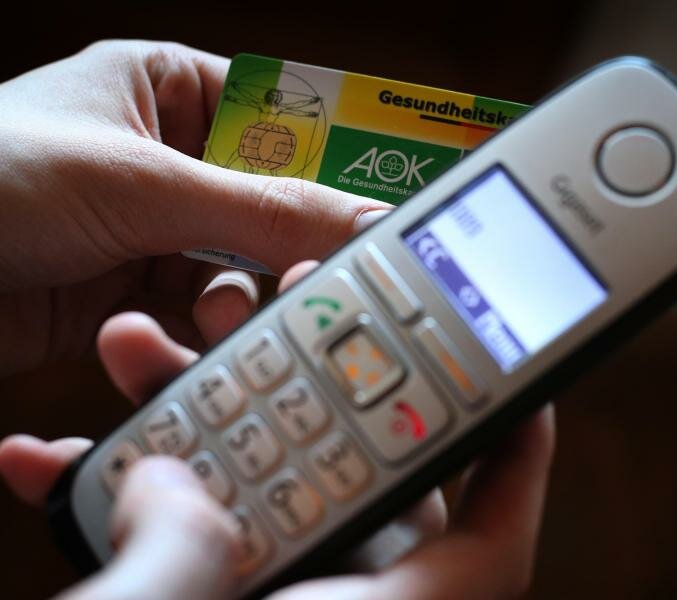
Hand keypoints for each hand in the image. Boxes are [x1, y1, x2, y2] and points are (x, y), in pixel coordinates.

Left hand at [0, 40, 389, 376]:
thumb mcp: (137, 184)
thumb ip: (258, 208)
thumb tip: (359, 221)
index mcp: (162, 91)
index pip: (276, 117)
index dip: (327, 159)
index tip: (372, 204)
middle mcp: (161, 158)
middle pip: (264, 200)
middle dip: (281, 243)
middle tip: (304, 275)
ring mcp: (147, 228)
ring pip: (237, 262)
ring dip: (240, 293)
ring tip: (223, 313)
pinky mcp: (130, 291)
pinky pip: (198, 307)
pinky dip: (205, 326)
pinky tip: (194, 334)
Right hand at [0, 261, 554, 599]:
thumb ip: (194, 558)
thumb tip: (160, 480)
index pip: (490, 542)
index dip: (518, 460)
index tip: (523, 385)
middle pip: (352, 473)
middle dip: (308, 380)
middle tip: (273, 303)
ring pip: (252, 489)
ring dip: (184, 416)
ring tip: (134, 352)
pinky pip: (183, 539)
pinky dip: (122, 502)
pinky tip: (50, 466)